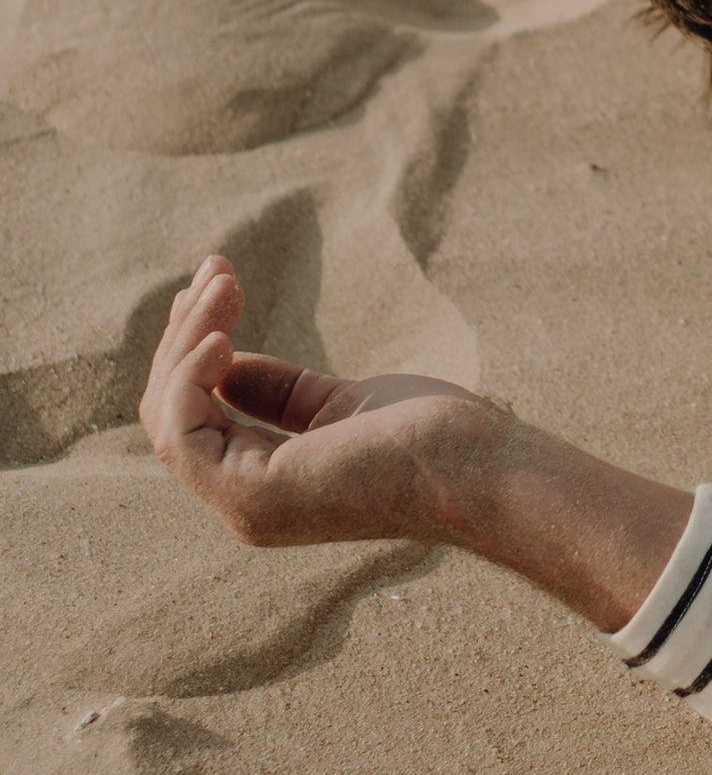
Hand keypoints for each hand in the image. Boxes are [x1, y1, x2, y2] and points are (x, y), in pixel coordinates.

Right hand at [141, 254, 505, 552]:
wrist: (478, 466)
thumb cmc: (429, 436)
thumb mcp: (339, 402)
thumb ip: (281, 393)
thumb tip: (226, 364)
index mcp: (262, 486)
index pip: (194, 419)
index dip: (193, 351)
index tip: (215, 287)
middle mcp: (243, 506)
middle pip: (174, 412)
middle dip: (186, 333)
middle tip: (215, 268)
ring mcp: (245, 506)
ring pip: (169, 416)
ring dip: (188, 338)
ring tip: (222, 282)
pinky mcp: (254, 495)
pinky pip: (182, 433)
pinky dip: (189, 377)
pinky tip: (220, 335)